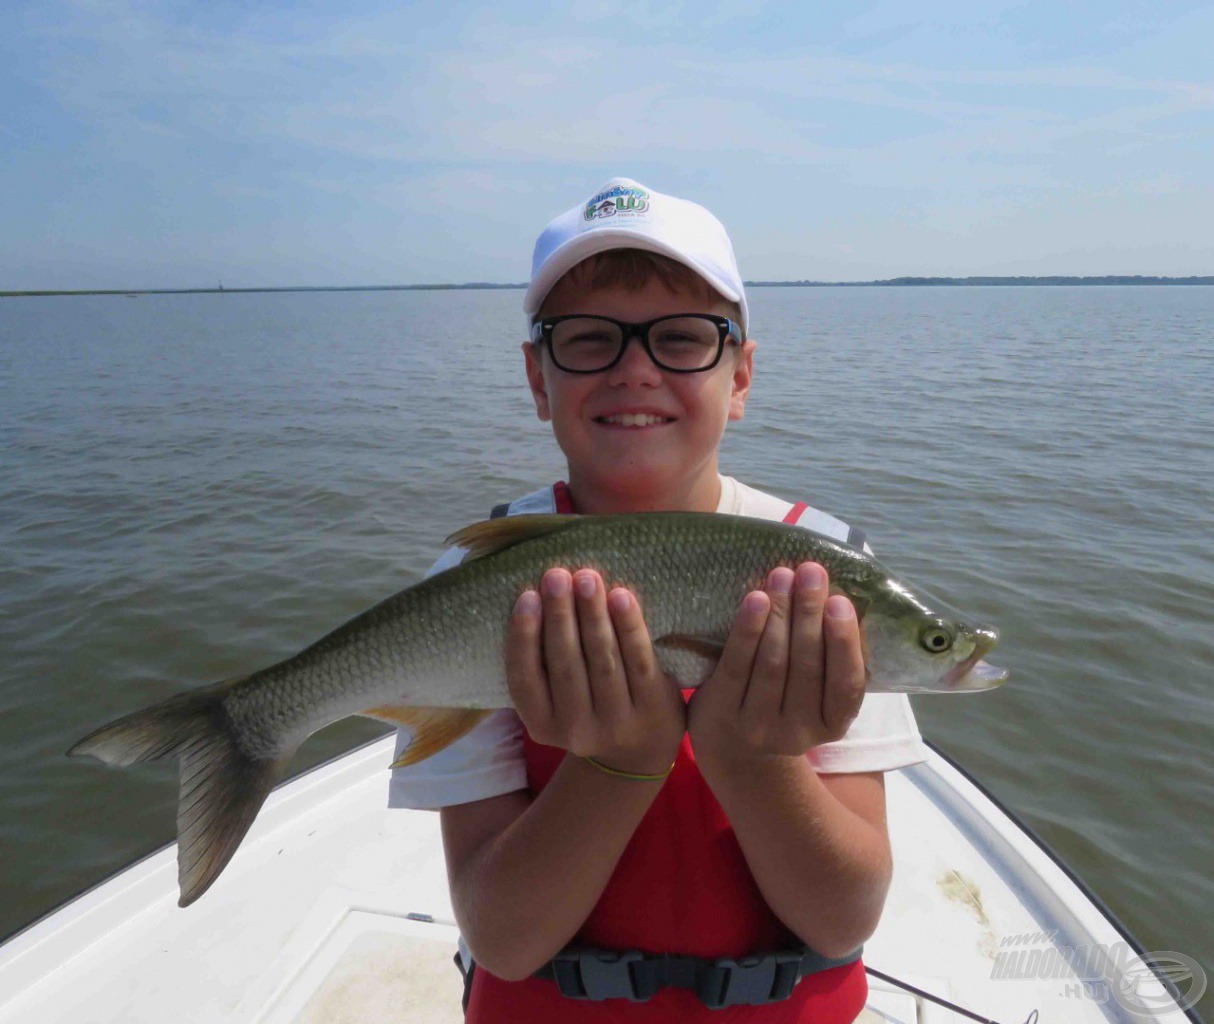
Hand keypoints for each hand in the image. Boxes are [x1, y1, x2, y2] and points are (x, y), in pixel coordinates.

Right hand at [505, 568, 685, 775]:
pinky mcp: (652, 708)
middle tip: (556, 574)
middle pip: (565, 665)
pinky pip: (640, 661)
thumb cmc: (588, 708)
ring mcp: (616, 723)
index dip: (524, 636)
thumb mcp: (556, 700)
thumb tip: (538, 594)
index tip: (527, 595)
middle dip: (560, 615)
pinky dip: (629, 627)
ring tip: (587, 577)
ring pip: (602, 660)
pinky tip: (622, 597)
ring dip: (592, 614)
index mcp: (542, 725)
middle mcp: (576, 730)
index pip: (524, 678)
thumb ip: (544, 663)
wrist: (639, 752)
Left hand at [688, 563, 865, 767]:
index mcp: (832, 725)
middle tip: (811, 571)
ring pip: (772, 662)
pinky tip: (756, 599)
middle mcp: (798, 731)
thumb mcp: (814, 695)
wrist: (733, 747)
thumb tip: (831, 593)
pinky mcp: (723, 712)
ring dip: (780, 613)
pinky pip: (737, 665)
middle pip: (806, 666)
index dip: (844, 643)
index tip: (840, 602)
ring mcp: (758, 726)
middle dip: (809, 613)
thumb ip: (827, 657)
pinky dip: (748, 629)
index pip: (845, 685)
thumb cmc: (782, 704)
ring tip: (783, 575)